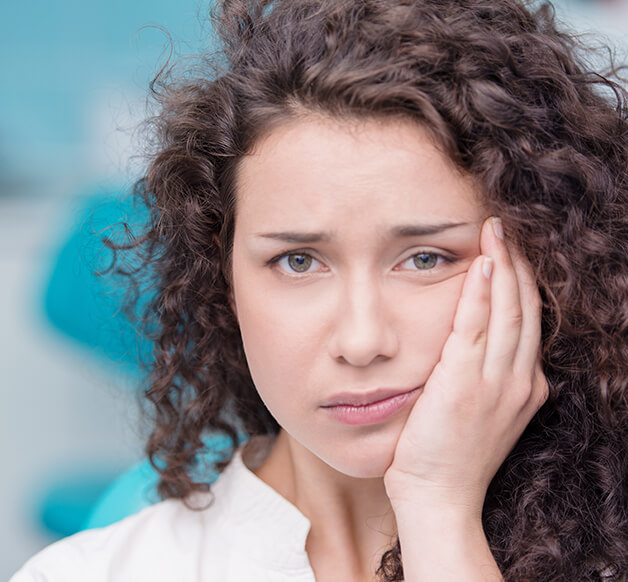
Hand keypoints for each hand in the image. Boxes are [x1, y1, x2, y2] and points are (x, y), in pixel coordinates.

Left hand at [384, 216, 548, 514]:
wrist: (438, 497)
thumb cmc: (450, 455)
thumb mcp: (481, 412)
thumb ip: (484, 377)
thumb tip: (472, 345)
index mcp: (525, 386)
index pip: (529, 320)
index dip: (523, 282)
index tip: (511, 252)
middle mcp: (519, 380)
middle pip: (525, 307)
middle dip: (517, 263)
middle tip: (505, 228)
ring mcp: (496, 382)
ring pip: (507, 310)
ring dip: (503, 266)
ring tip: (496, 231)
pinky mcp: (465, 383)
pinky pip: (475, 326)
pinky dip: (481, 292)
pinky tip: (481, 263)